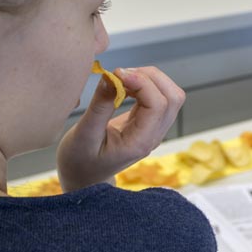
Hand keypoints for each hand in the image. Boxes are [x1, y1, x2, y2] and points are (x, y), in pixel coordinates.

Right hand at [56, 66, 184, 191]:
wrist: (83, 177)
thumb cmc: (79, 161)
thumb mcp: (83, 134)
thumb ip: (99, 106)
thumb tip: (110, 77)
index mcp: (140, 142)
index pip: (158, 105)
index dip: (142, 83)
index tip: (116, 74)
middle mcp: (153, 135)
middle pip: (172, 98)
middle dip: (150, 77)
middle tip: (120, 74)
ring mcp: (153, 129)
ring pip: (169, 95)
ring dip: (149, 79)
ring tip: (121, 78)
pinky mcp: (147, 122)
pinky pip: (158, 97)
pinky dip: (144, 85)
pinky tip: (124, 85)